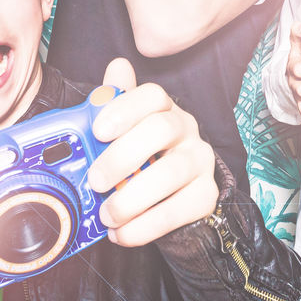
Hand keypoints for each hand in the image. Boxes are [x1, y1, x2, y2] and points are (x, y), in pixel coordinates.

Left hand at [88, 58, 219, 246]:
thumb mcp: (124, 132)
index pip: (152, 95)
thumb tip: (116, 68)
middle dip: (122, 156)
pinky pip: (178, 210)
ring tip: (106, 215)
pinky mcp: (206, 195)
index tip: (98, 130)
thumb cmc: (142, 158)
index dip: (125, 109)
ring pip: (171, 172)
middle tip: (94, 181)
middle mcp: (187, 129)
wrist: (173, 197)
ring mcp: (200, 162)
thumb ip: (113, 104)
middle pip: (161, 130)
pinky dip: (145, 226)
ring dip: (132, 197)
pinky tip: (121, 233)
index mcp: (163, 109)